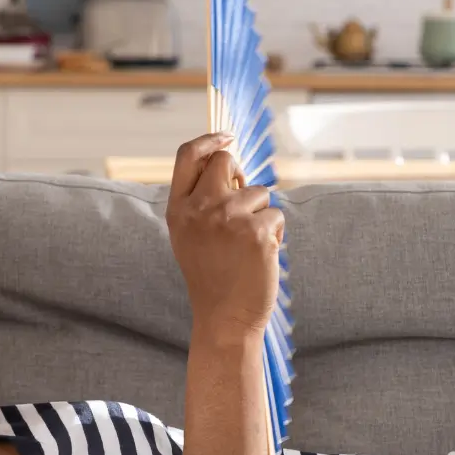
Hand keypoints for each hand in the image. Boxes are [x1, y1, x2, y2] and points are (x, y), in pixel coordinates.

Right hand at [166, 133, 283, 335]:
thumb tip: (228, 161)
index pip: (188, 155)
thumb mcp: (189, 236)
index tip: (227, 136)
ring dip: (261, 214)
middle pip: (226, 160)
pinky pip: (276, 216)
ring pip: (259, 192)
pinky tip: (261, 257)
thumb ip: (199, 201)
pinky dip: (275, 235)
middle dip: (241, 175)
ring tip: (248, 246)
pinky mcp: (256, 232)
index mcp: (178, 210)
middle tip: (245, 201)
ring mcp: (228, 218)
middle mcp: (200, 208)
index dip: (210, 139)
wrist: (224, 318)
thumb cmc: (211, 277)